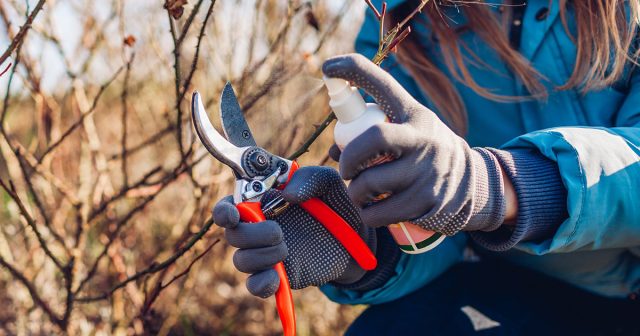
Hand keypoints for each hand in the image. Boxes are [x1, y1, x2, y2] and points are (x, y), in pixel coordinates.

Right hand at [213, 166, 375, 297]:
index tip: (233, 215)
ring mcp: (266, 253)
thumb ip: (309, 178)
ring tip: (286, 249)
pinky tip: (277, 277)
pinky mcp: (278, 275)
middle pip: (232, 235)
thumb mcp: (329, 183)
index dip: (224, 212)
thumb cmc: (336, 203)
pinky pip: (255, 285)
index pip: (228, 206)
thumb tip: (286, 194)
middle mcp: (258, 228)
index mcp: (262, 201)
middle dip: (251, 235)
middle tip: (278, 232)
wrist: (357, 237)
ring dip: (261, 256)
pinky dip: (262, 284)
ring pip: (241, 261)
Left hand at [322, 53, 508, 234]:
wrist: (472, 182)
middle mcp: (423, 138)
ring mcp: (427, 171)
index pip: (383, 84)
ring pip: (370, 183)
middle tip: (346, 169)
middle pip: (373, 140)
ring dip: (355, 192)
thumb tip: (334, 148)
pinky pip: (380, 213)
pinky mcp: (427, 203)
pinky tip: (372, 209)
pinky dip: (367, 214)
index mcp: (413, 114)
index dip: (354, 71)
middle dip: (349, 158)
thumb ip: (371, 132)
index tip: (327, 67)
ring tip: (360, 193)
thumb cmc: (423, 150)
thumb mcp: (407, 129)